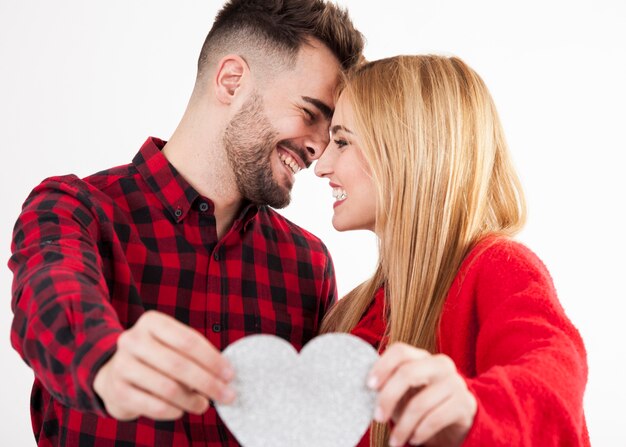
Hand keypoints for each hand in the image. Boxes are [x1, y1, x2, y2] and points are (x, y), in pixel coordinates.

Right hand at [93, 310, 234, 420]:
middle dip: (208, 383)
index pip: (188, 340)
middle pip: (179, 365)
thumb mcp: (171, 345)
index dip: (212, 359)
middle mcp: (133, 340)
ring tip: (204, 405)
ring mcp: (122, 365)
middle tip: (227, 395)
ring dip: (192, 400)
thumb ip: (194, 354)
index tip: (230, 374)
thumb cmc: (156, 357)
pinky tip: (182, 410)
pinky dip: (173, 411)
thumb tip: (224, 375)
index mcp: (151, 322)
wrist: (114, 374)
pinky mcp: (118, 391)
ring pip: (167, 388)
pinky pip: (154, 406)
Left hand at [367, 343, 475, 446]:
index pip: (400, 351)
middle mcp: (440, 364)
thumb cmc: (422, 403)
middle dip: (388, 397)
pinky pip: (436, 418)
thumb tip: (366, 388)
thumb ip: (389, 384)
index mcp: (422, 356)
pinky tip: (414, 439)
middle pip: (408, 373)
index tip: (369, 386)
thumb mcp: (404, 392)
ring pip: (420, 402)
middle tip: (377, 417)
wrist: (455, 422)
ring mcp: (455, 382)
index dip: (382, 366)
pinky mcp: (465, 403)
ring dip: (403, 427)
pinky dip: (420, 432)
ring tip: (395, 440)